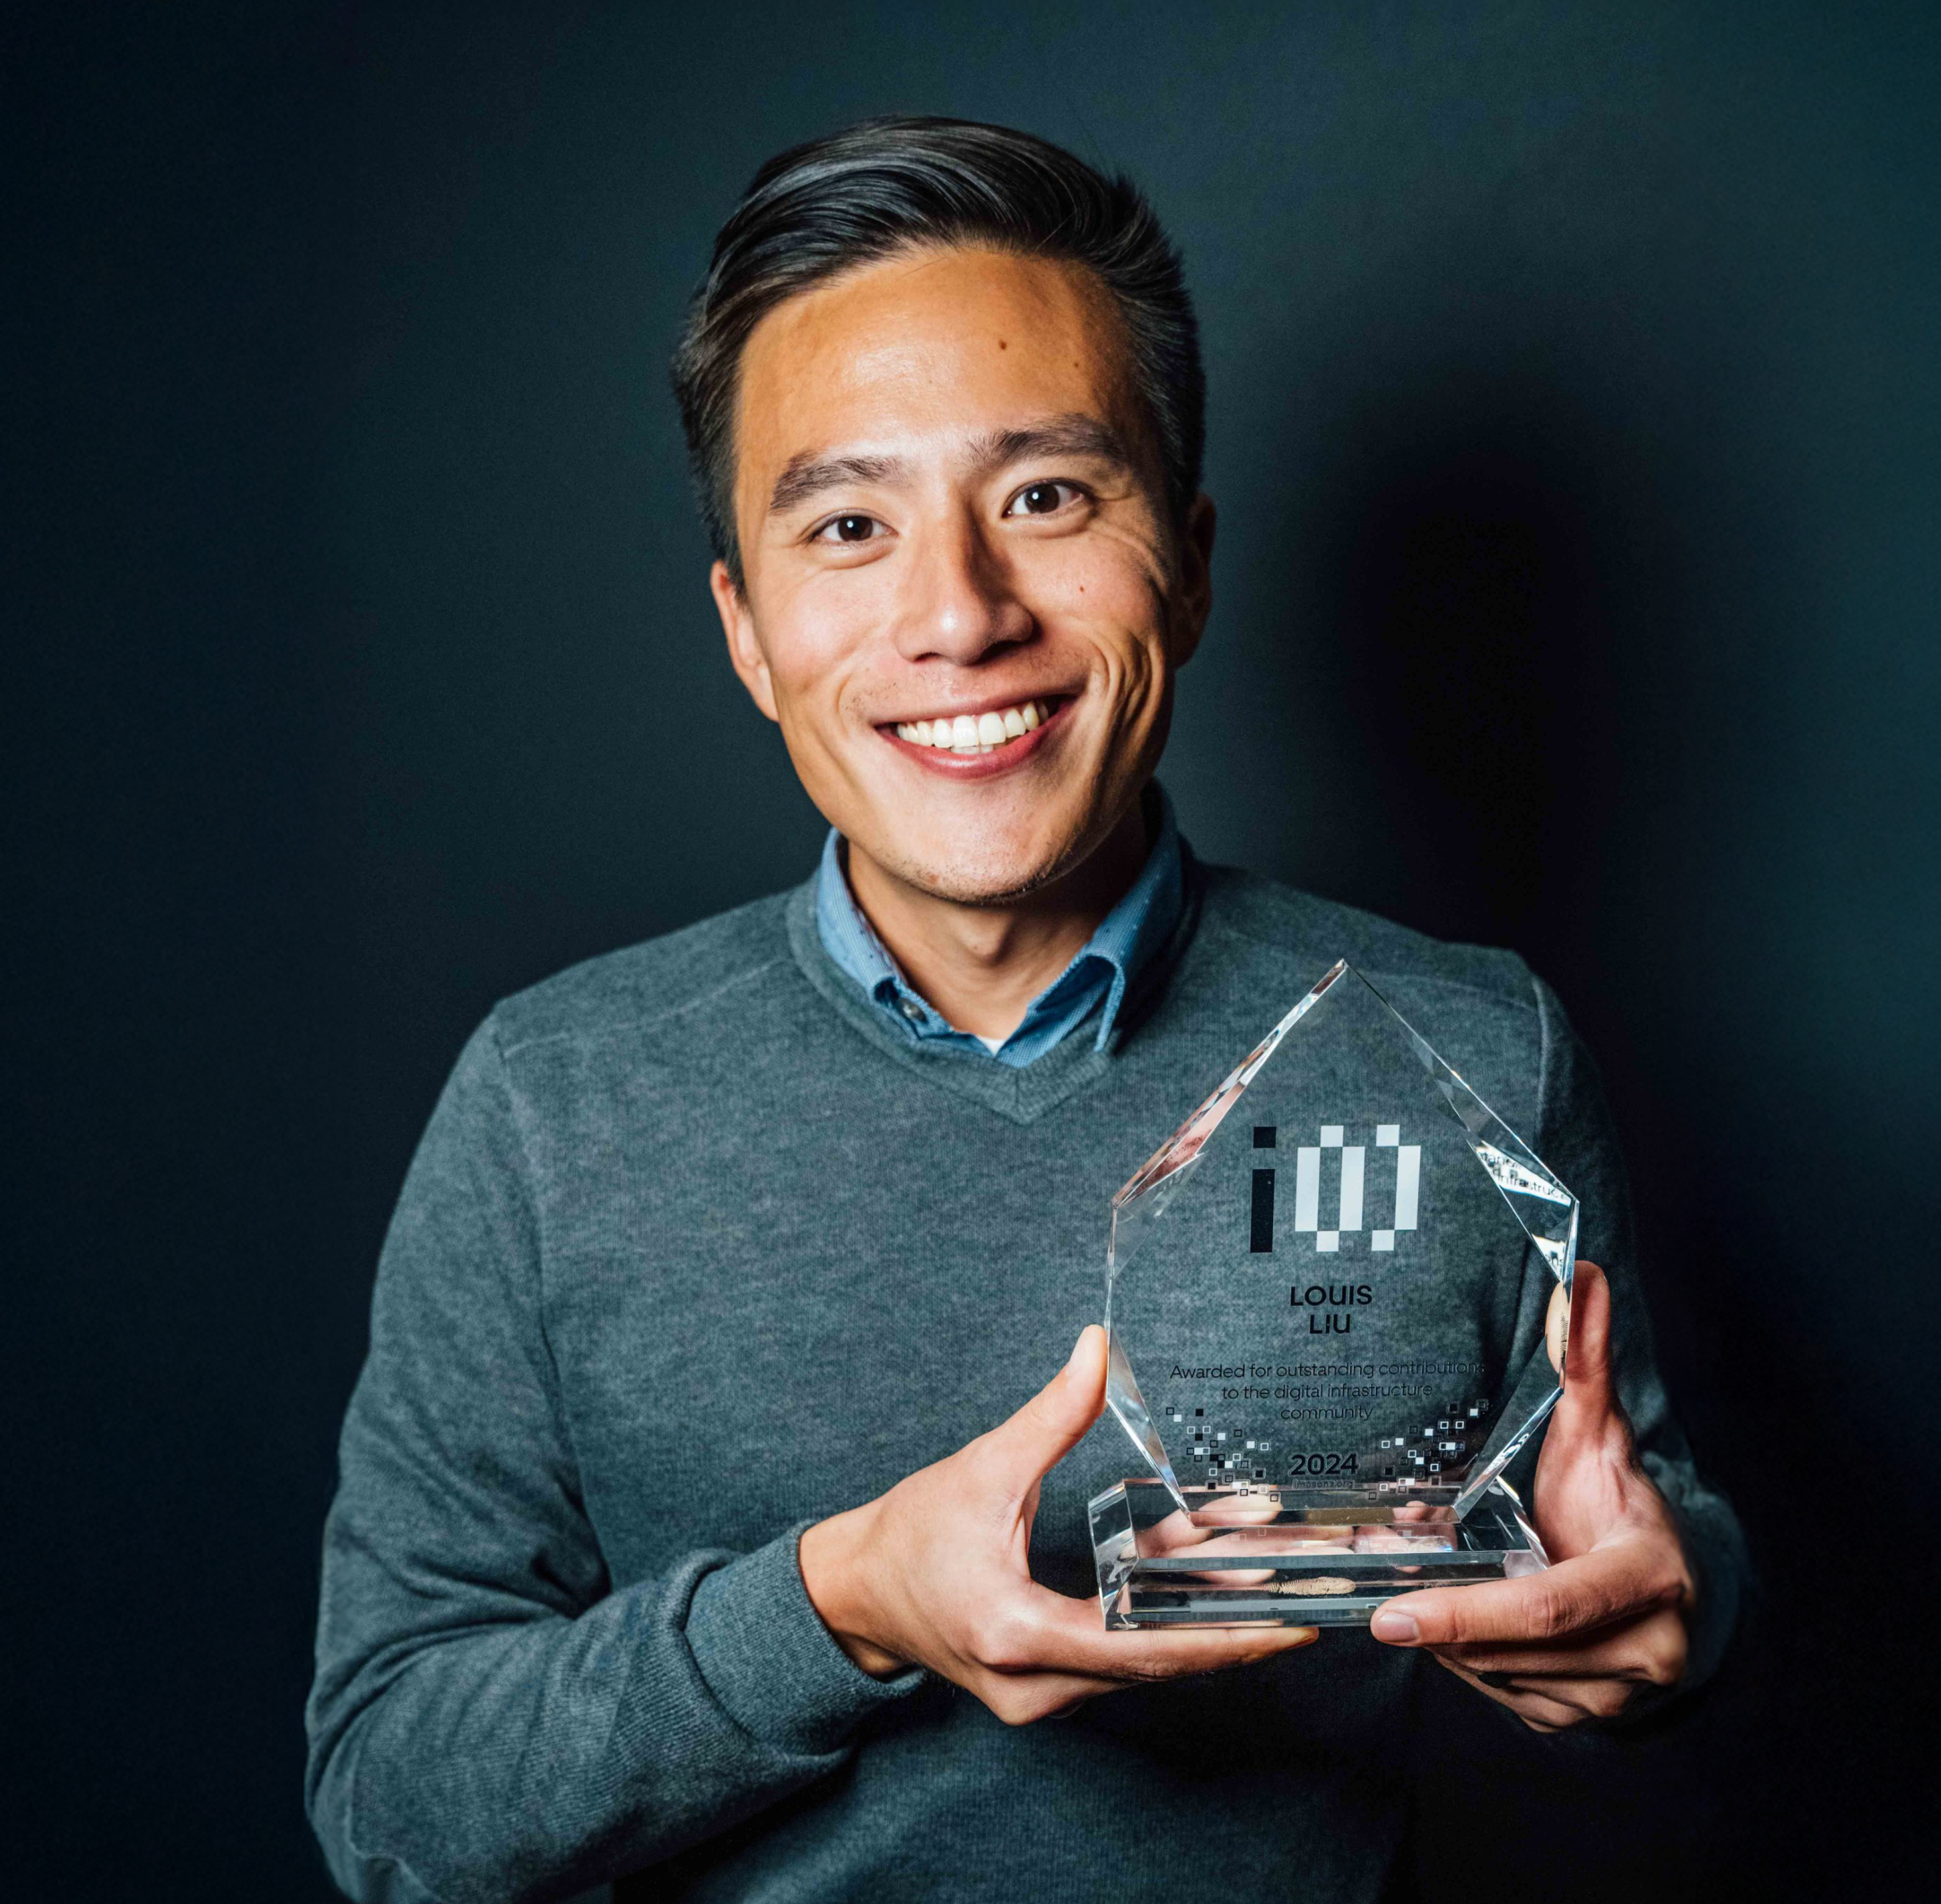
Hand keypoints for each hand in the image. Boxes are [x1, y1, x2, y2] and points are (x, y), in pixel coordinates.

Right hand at [799, 1325, 1317, 1723]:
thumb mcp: (984, 1468)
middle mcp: (1035, 1685)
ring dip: (1201, 1612)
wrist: (857, 1594)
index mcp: (1017, 1633)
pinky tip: (1203, 1570)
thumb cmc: (913, 1533)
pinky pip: (1120, 1658)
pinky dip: (1161, 1616)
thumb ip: (1050, 1415)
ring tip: (1269, 1565)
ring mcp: (1040, 1698)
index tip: (1287, 1625)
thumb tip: (1097, 1347)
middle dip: (1233, 1622)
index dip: (1220, 1638)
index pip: (1140, 1648)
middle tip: (1309, 1592)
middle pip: (1157, 1661)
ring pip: (1143, 1661)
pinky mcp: (1045, 1690)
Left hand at [1369, 1261, 1693, 1729]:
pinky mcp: (1578, 1720)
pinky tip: (1444, 1616)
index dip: (1467, 1613)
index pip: (1548, 1608)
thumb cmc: (1624, 1509)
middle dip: (1435, 1614)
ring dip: (1441, 1636)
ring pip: (1495, 1677)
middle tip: (1366, 1575)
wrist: (1682, 1594)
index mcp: (1648, 1579)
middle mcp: (1644, 1651)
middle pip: (1509, 1649)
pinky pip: (1499, 1695)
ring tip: (1402, 1584)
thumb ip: (1584, 1364)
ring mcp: (1612, 1698)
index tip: (1390, 1615)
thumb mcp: (1602, 1439)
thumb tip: (1581, 1273)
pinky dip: (1460, 1657)